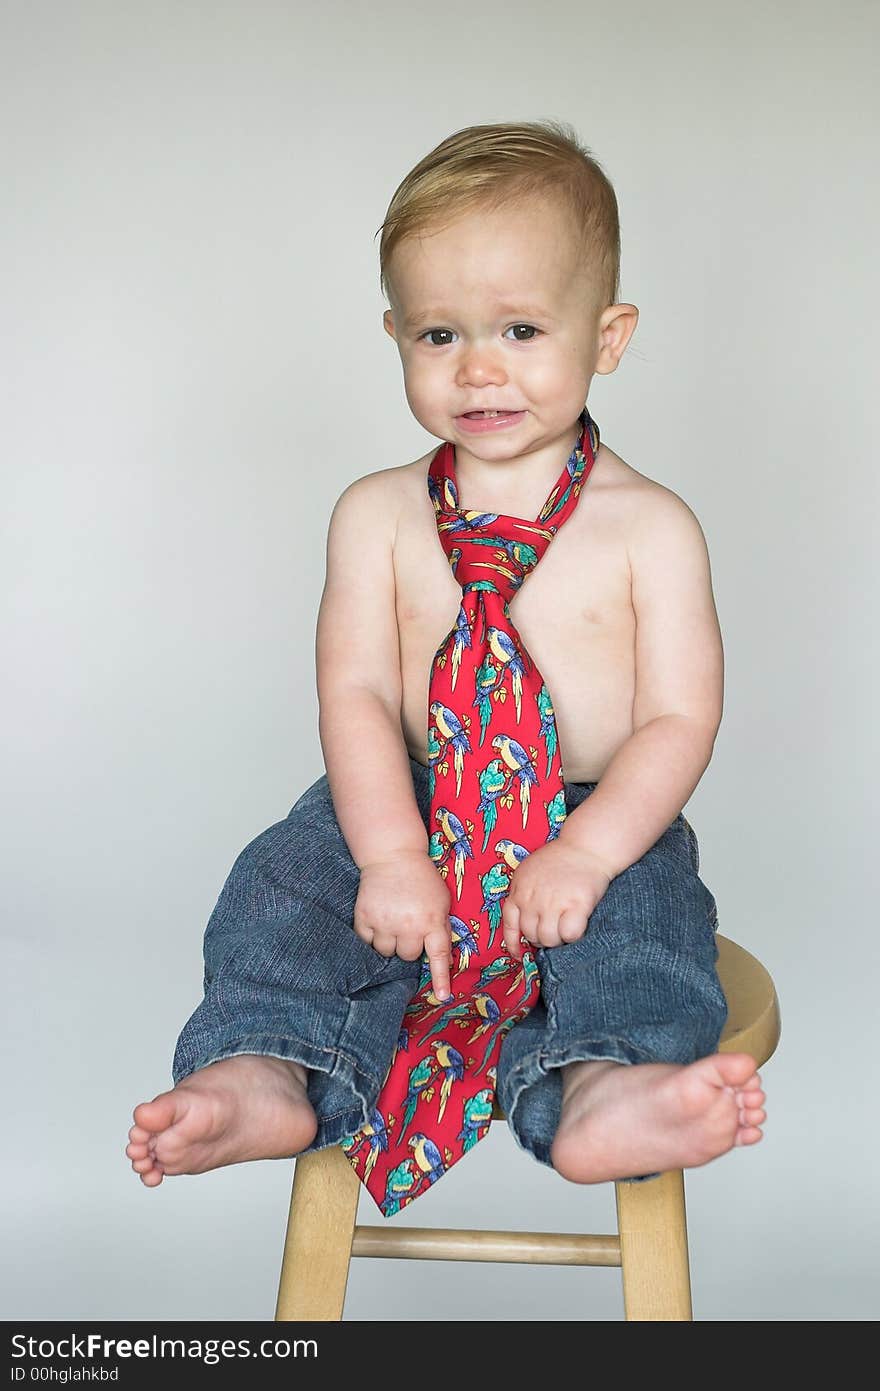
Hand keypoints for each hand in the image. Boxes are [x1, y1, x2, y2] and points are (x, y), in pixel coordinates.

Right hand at [354, 849, 453, 999]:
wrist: (393, 855)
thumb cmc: (422, 879)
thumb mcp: (441, 901)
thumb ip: (442, 929)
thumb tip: (444, 960)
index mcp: (431, 921)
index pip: (438, 956)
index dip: (441, 979)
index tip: (442, 997)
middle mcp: (408, 924)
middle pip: (407, 956)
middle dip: (408, 946)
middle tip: (408, 926)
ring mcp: (384, 922)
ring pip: (386, 953)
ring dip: (390, 942)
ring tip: (392, 921)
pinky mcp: (364, 917)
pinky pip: (367, 942)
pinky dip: (372, 936)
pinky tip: (378, 919)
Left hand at [501, 839, 614, 958]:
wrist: (586, 847)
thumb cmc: (559, 860)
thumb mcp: (529, 872)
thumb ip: (522, 894)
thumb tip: (522, 925)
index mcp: (519, 890)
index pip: (510, 924)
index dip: (514, 943)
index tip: (518, 954)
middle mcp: (533, 898)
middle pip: (531, 936)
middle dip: (542, 938)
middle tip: (554, 929)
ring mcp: (553, 902)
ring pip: (549, 939)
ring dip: (558, 939)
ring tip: (565, 927)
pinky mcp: (576, 905)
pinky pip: (570, 934)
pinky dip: (573, 935)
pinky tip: (577, 925)